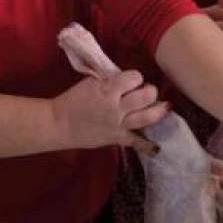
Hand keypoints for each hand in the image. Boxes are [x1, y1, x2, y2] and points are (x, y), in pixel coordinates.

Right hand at [51, 70, 168, 152]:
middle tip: (148, 92)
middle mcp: (116, 106)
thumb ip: (111, 80)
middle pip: (146, 96)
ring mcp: (118, 124)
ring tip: (165, 107)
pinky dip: (148, 144)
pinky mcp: (117, 138)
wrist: (58, 124)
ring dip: (159, 110)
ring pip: (147, 117)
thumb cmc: (73, 100)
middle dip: (150, 91)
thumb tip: (129, 79)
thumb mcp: (91, 82)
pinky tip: (158, 145)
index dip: (135, 77)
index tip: (132, 80)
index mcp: (107, 89)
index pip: (134, 77)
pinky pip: (137, 142)